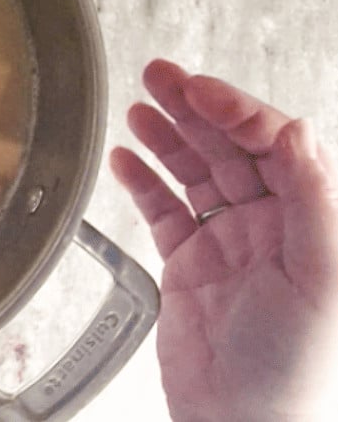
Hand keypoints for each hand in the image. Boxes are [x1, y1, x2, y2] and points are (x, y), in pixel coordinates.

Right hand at [112, 59, 337, 421]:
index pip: (274, 144)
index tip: (199, 89)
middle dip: (193, 110)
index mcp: (310, 220)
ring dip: (166, 138)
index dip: (236, 110)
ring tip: (138, 109)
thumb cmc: (294, 368)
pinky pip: (164, 211)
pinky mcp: (189, 264)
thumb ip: (314, 200)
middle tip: (158, 77)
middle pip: (230, 149)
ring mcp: (228, 243)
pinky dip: (143, 182)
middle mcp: (270, 224)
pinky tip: (125, 160)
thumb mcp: (320, 278)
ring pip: (194, 173)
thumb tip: (301, 131)